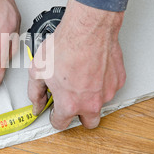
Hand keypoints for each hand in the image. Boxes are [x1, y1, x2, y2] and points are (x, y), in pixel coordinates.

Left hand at [28, 0, 125, 128]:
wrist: (87, 29)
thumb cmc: (65, 46)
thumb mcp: (38, 71)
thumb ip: (35, 93)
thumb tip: (36, 104)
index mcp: (69, 104)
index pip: (61, 124)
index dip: (55, 118)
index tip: (55, 111)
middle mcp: (91, 103)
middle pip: (88, 123)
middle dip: (79, 116)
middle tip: (71, 101)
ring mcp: (107, 92)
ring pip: (100, 104)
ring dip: (90, 97)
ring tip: (79, 77)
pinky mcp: (118, 80)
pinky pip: (109, 88)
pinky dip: (101, 83)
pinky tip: (91, 69)